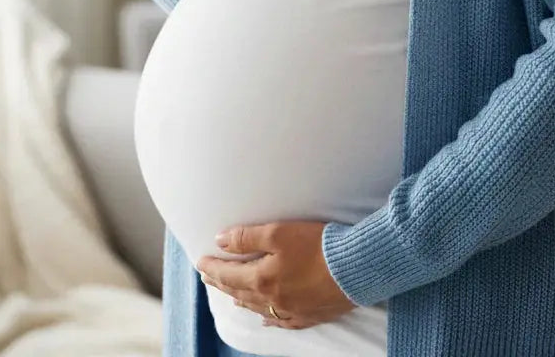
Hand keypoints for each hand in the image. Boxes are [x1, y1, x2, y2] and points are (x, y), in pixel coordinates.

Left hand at [196, 221, 355, 330]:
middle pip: (240, 292)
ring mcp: (290, 311)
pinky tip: (264, 319)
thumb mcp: (278, 233)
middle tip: (208, 277)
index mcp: (262, 279)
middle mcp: (272, 300)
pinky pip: (280, 322)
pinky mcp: (308, 315)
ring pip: (258, 308)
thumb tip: (220, 241)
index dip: (213, 268)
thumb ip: (247, 238)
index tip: (199, 262)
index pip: (229, 274)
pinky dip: (267, 318)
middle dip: (222, 283)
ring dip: (240, 299)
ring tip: (230, 295)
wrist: (354, 268)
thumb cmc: (316, 246)